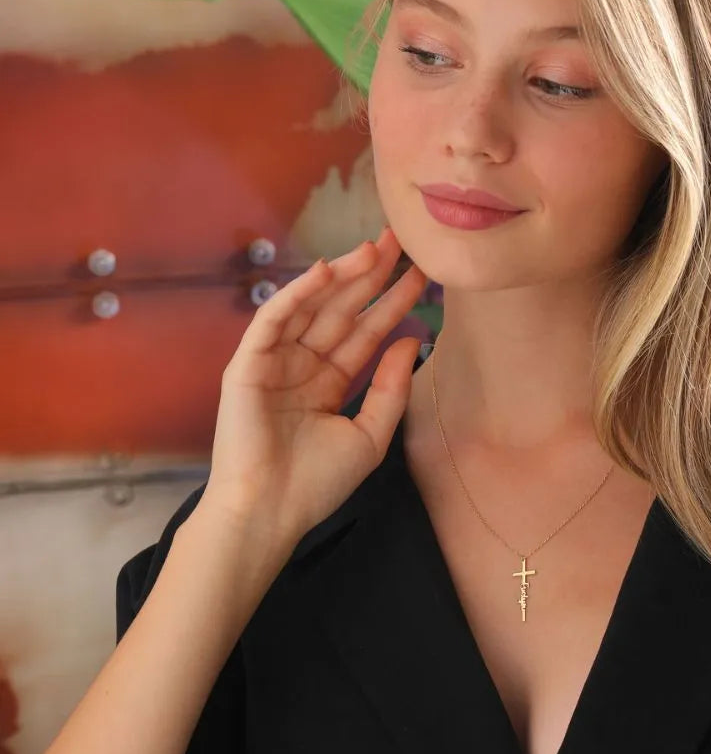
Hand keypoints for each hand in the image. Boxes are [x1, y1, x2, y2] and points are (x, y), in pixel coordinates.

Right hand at [200, 226, 426, 546]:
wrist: (271, 511)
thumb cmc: (318, 483)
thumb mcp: (370, 436)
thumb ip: (391, 389)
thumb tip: (412, 341)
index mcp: (328, 382)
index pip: (365, 333)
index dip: (391, 303)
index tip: (419, 275)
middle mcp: (302, 366)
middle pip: (342, 312)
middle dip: (370, 277)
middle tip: (401, 242)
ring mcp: (274, 362)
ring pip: (312, 308)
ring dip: (342, 276)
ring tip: (375, 249)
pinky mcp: (247, 364)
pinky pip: (274, 319)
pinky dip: (297, 293)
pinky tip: (326, 270)